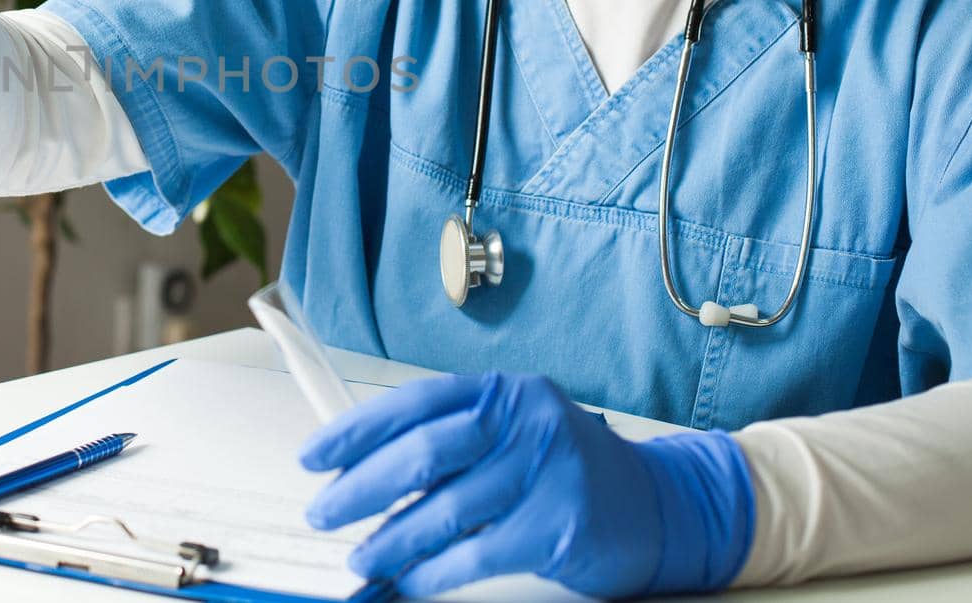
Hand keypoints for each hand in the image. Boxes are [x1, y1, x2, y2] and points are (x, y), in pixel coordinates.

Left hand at [300, 373, 754, 599]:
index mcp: (502, 391)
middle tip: (325, 512)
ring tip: (363, 557)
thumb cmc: (563, 471)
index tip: (315, 457)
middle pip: (425, 452)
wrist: (655, 507)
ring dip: (393, 539)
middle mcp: (525, 421)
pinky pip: (479, 552)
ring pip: (448, 509)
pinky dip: (435, 572)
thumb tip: (361, 474)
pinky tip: (411, 581)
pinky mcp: (561, 523)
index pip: (415, 402)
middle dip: (362, 487)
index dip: (357, 430)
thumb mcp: (508, 436)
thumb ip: (449, 444)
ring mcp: (548, 470)